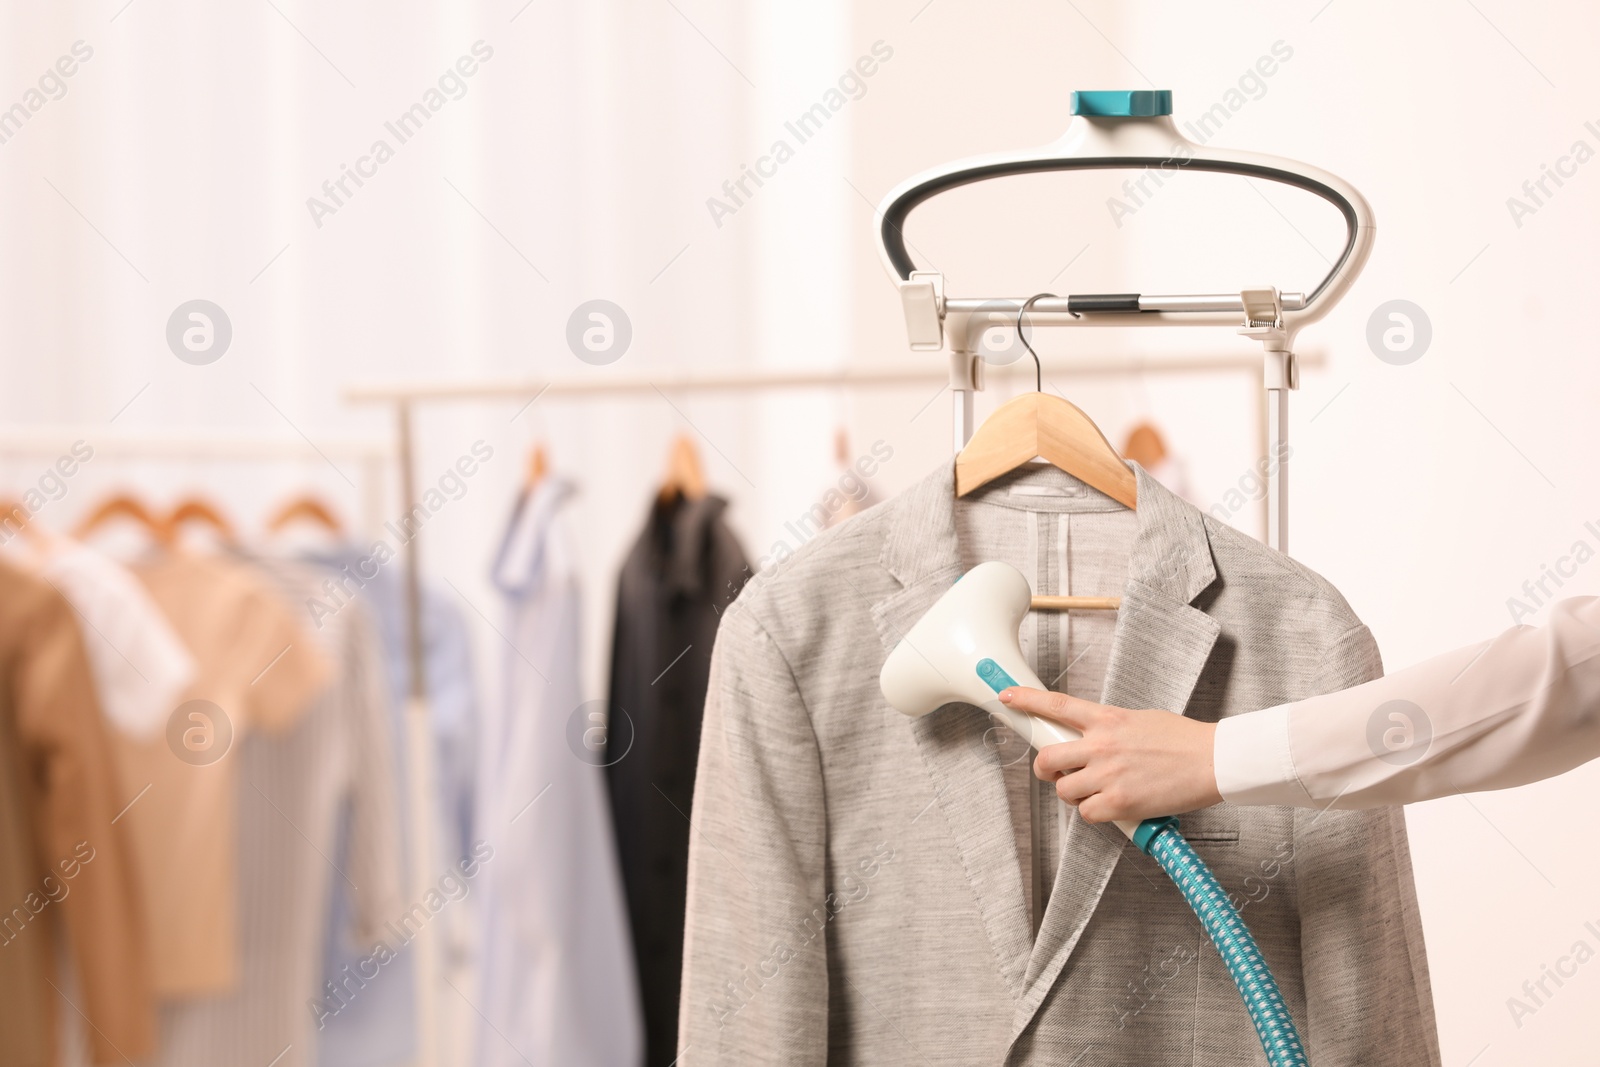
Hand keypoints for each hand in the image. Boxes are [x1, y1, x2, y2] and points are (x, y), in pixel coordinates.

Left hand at [998, 688, 1222, 822]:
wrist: (1213, 760)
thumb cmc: (1183, 740)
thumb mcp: (1140, 720)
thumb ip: (1110, 728)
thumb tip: (1092, 738)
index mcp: (1107, 719)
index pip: (1057, 706)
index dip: (1026, 700)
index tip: (1006, 697)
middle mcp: (1101, 745)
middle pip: (1047, 758)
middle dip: (1045, 769)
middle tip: (1057, 772)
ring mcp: (1108, 775)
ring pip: (1064, 790)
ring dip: (1075, 794)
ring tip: (1098, 792)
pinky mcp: (1119, 803)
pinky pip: (1087, 814)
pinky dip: (1095, 814)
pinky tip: (1113, 807)